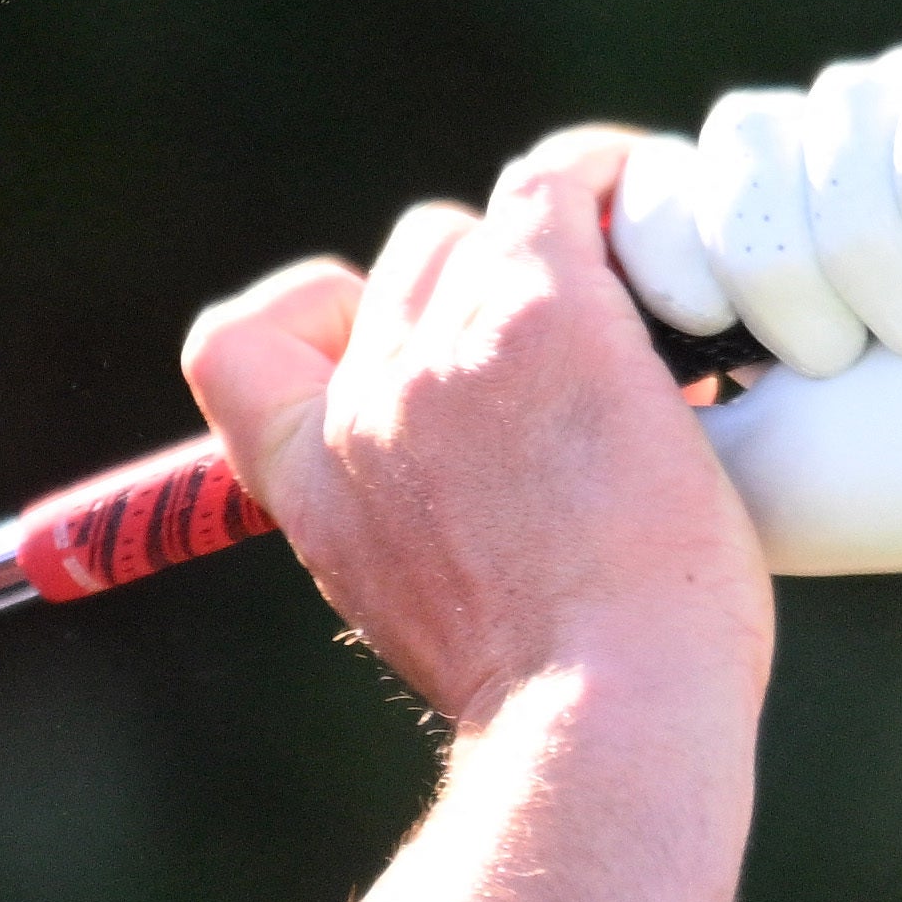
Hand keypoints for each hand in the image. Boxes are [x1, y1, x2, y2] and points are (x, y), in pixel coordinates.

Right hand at [182, 134, 767, 729]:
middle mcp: (362, 403)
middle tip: (589, 361)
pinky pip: (563, 184)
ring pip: (493, 227)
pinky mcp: (545, 315)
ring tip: (657, 315)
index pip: (232, 347)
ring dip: (571, 252)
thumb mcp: (427, 615)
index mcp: (311, 484)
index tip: (388, 344)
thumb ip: (418, 527)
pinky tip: (668, 224)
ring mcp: (446, 351)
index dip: (312, 318)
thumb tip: (485, 491)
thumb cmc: (555, 698)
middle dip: (492, 292)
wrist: (600, 718)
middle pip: (409, 266)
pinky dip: (613, 183)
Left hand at [598, 44, 901, 647]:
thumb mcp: (719, 459)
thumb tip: (527, 321)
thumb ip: (615, 387)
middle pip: (739, 140)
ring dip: (870, 252)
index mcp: (752, 235)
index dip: (672, 250)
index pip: (656, 181)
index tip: (711, 339)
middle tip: (839, 360)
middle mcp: (835, 163)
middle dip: (778, 266)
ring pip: (836, 118)